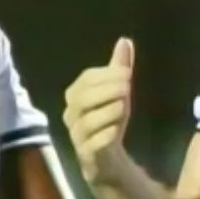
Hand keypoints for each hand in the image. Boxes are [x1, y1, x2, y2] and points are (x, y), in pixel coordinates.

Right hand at [62, 38, 135, 186]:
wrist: (106, 158)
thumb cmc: (109, 119)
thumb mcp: (117, 92)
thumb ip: (119, 68)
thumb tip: (125, 40)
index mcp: (76, 96)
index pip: (85, 80)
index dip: (106, 75)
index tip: (127, 72)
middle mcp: (71, 115)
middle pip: (82, 99)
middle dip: (105, 91)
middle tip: (128, 87)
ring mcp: (77, 136)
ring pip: (85, 122)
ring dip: (106, 112)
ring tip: (124, 106)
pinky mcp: (87, 154)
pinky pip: (91, 145)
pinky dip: (103, 136)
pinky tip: (115, 130)